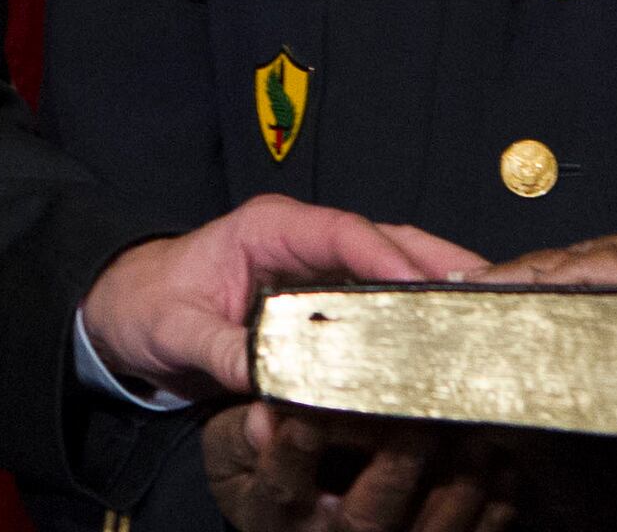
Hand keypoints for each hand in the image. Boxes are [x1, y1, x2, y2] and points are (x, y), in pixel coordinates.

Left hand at [79, 192, 485, 401]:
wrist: (122, 312)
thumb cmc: (146, 305)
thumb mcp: (176, 330)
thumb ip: (223, 352)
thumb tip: (267, 390)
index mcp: (271, 227)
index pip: (346, 233)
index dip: (392, 259)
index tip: (433, 287)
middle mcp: (303, 239)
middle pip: (386, 242)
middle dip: (440, 264)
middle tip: (494, 293)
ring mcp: (316, 265)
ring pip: (391, 267)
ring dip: (437, 286)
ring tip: (489, 313)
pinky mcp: (321, 296)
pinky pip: (376, 299)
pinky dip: (412, 314)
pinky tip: (445, 339)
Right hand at [203, 403, 511, 531]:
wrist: (288, 515)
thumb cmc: (262, 467)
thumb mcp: (233, 450)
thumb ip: (245, 432)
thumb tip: (265, 416)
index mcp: (275, 514)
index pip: (286, 483)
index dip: (302, 448)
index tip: (317, 409)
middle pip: (366, 521)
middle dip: (399, 470)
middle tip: (423, 421)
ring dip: (458, 489)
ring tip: (478, 441)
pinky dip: (491, 511)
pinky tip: (505, 469)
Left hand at [474, 211, 616, 336]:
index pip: (611, 261)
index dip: (558, 272)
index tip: (510, 286)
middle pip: (593, 253)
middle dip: (532, 268)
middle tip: (472, 282)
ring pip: (600, 256)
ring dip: (541, 270)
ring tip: (487, 282)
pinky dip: (586, 275)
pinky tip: (553, 282)